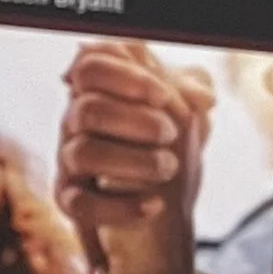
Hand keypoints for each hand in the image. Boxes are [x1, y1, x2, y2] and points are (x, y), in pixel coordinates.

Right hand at [56, 40, 211, 273]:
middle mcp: (75, 120)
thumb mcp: (186, 105)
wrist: (167, 199)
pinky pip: (80, 204)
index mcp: (98, 88)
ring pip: (83, 153)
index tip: (163, 96)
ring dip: (133, 161)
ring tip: (168, 166)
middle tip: (171, 133)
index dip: (126, 77)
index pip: (90, 66)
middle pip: (87, 109)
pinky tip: (154, 205)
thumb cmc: (168, 139)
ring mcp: (69, 160)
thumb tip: (203, 97)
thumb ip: (194, 88)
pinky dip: (121, 207)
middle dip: (135, 121)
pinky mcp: (70, 200)